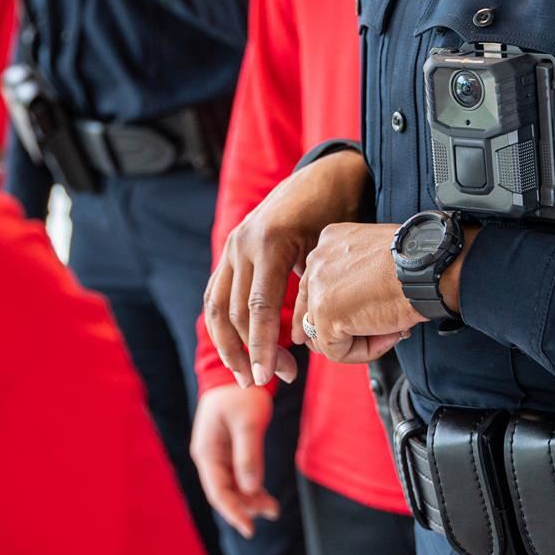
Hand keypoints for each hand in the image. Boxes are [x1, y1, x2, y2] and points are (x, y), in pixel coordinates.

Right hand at [189, 385, 279, 538]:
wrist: (238, 372)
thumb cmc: (241, 394)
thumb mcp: (248, 422)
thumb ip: (248, 455)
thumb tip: (250, 490)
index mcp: (207, 451)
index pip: (218, 491)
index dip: (234, 512)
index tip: (250, 529)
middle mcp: (208, 456)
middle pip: (224, 492)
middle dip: (245, 507)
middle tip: (272, 511)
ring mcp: (217, 455)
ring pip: (231, 487)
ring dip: (249, 500)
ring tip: (273, 508)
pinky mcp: (227, 451)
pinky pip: (237, 477)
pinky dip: (250, 488)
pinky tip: (265, 498)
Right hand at [204, 149, 370, 387]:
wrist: (326, 175)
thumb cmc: (338, 211)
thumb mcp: (328, 247)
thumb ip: (313, 289)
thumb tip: (306, 338)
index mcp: (269, 243)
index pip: (259, 308)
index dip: (263, 346)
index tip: (269, 376)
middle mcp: (242, 244)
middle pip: (235, 312)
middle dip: (251, 351)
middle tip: (270, 379)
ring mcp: (232, 245)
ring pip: (216, 306)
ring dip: (230, 344)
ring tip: (247, 373)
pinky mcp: (230, 249)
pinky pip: (217, 291)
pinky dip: (223, 322)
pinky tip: (238, 345)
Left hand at [292, 222, 420, 363]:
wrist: (429, 268)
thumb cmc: (418, 262)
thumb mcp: (379, 259)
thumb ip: (358, 277)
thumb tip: (353, 311)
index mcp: (331, 241)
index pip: (317, 284)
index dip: (336, 308)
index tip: (355, 319)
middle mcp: (318, 260)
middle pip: (310, 309)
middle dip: (334, 331)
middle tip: (364, 338)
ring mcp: (318, 288)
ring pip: (323, 334)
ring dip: (356, 341)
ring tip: (390, 331)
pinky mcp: (326, 315)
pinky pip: (337, 351)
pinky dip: (363, 352)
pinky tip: (389, 335)